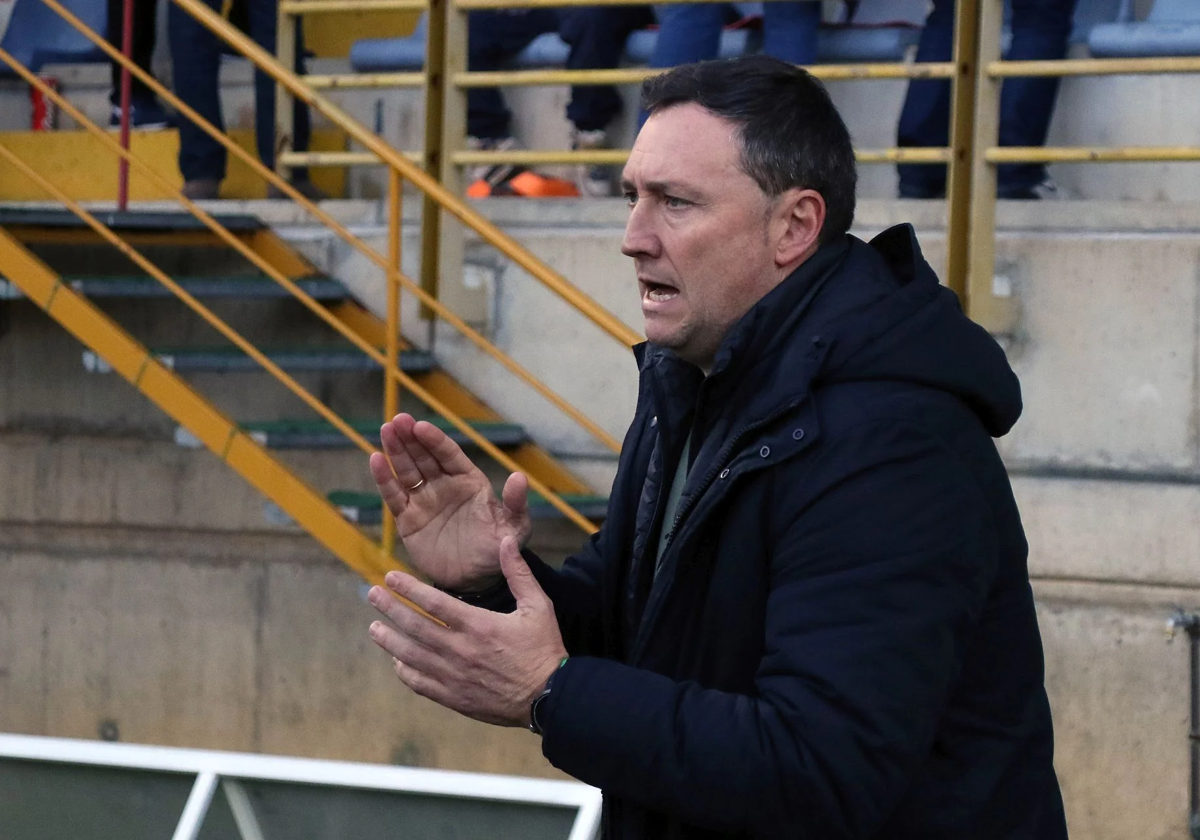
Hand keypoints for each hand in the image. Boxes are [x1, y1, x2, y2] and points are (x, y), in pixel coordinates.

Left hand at [368, 536, 567, 727]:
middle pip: (415, 626)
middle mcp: (460, 649)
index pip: (434, 602)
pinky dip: (405, 672)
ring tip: (374, 628)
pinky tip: (396, 662)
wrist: (550, 697)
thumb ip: (519, 573)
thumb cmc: (543, 649)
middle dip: (390, 609)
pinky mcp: (454, 697)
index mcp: (478, 625)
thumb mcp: (538, 606)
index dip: (409, 588)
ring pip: (411, 656)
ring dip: (390, 640)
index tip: (390, 577)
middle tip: (371, 595)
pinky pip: (421, 684)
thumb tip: (504, 541)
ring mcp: (454, 676)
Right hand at [370, 413, 531, 591]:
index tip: (421, 426)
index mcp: (468, 481)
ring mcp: (424, 501)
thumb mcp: (514, 527)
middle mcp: (444, 485)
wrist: (477, 580)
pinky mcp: (408, 520)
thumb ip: (515, 503)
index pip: (449, 454)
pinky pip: (395, 496)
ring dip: (396, 451)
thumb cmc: (498, 549)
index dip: (435, 440)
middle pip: (424, 456)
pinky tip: (375, 460)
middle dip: (410, 438)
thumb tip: (519, 478)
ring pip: (407, 471)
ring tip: (386, 431)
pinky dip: (384, 479)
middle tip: (397, 420)